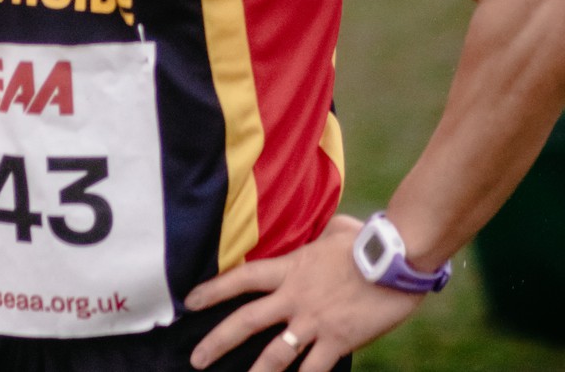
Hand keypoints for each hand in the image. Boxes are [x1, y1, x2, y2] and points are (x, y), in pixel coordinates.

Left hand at [184, 215, 422, 370]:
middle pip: (247, 321)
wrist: (396, 259)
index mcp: (291, 268)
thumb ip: (322, 236)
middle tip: (196, 359)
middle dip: (218, 342)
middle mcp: (296, 297)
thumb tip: (326, 232)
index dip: (214, 290)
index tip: (191, 301)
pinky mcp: (338, 341)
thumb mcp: (337, 230)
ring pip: (275, 355)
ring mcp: (315, 322)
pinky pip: (314, 370)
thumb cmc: (369, 240)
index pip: (242, 278)